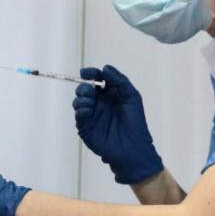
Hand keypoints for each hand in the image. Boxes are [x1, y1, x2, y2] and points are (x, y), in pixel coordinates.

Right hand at [73, 65, 162, 184]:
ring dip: (81, 98)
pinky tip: (88, 111)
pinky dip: (81, 110)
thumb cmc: (135, 123)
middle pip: (85, 89)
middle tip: (91, 92)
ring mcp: (92, 115)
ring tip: (90, 103)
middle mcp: (99, 104)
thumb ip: (119, 80)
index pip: (97, 80)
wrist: (132, 148)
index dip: (91, 74)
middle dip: (84, 87)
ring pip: (78, 101)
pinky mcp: (86, 127)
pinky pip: (78, 115)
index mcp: (111, 95)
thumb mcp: (132, 97)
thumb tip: (104, 67)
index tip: (85, 72)